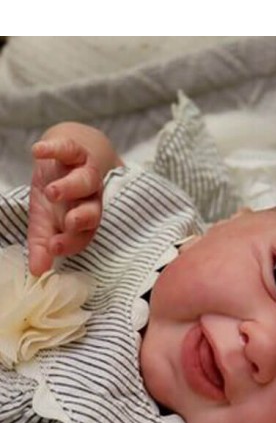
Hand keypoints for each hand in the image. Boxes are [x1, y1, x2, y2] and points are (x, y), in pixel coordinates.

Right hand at [28, 137, 103, 275]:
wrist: (67, 159)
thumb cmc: (57, 198)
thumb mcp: (46, 221)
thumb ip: (42, 245)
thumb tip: (36, 273)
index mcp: (85, 219)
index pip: (83, 236)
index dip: (72, 242)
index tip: (55, 248)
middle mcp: (90, 198)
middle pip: (93, 210)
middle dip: (82, 217)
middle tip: (70, 222)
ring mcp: (85, 173)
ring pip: (86, 181)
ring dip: (70, 187)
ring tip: (52, 191)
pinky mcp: (76, 151)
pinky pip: (69, 149)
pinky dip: (54, 149)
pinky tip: (38, 152)